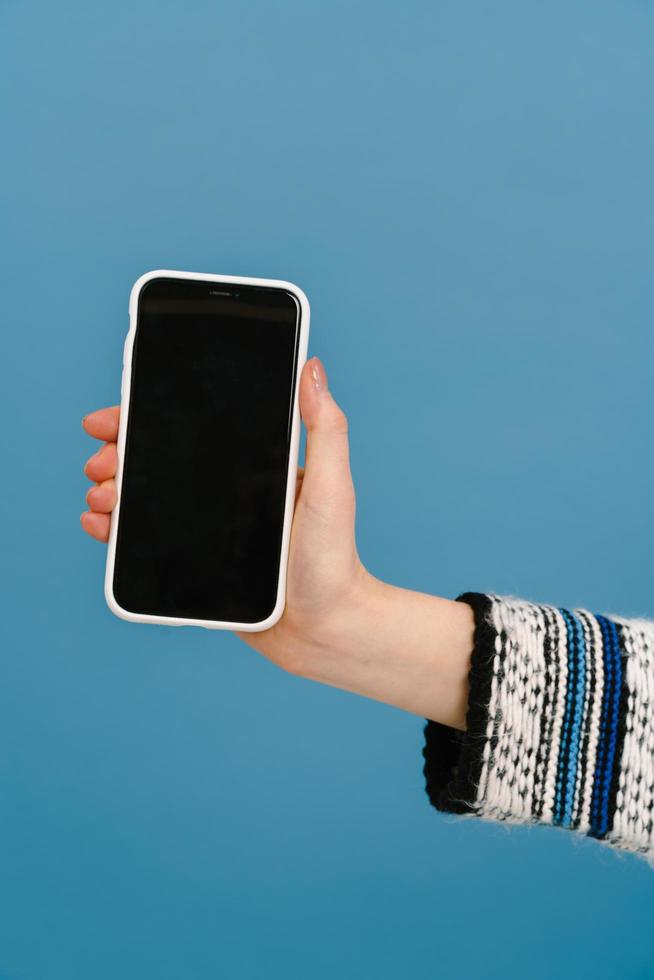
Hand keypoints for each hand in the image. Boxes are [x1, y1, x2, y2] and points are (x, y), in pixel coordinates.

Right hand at [82, 357, 472, 727]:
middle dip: (118, 455)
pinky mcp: (195, 565)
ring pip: (145, 501)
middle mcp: (225, 495)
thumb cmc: (335, 556)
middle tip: (100, 461)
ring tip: (100, 494)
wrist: (326, 628)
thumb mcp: (334, 484)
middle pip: (158, 463)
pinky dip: (116, 532)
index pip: (191, 433)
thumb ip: (326, 427)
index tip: (112, 417)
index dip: (146, 420)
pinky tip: (100, 525)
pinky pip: (146, 543)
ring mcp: (207, 530)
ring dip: (112, 490)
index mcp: (251, 468)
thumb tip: (312, 366)